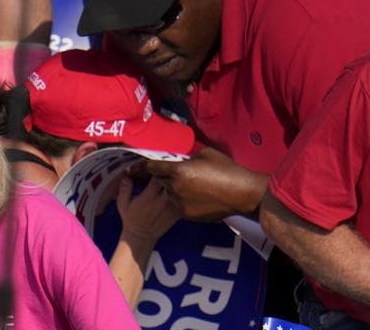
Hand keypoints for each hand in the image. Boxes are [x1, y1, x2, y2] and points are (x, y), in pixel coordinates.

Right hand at [117, 176, 180, 246]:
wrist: (141, 237)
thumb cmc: (131, 219)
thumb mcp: (123, 203)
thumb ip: (125, 189)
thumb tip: (126, 176)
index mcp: (148, 196)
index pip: (158, 177)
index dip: (158, 170)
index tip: (156, 169)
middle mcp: (161, 201)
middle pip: (171, 181)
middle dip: (169, 175)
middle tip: (167, 172)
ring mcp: (170, 208)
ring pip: (179, 190)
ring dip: (177, 184)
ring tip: (175, 180)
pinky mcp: (176, 214)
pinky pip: (184, 200)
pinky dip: (183, 195)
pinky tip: (179, 192)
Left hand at [144, 146, 266, 220]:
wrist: (240, 194)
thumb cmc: (226, 169)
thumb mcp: (206, 154)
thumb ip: (189, 156)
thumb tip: (182, 157)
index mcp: (178, 171)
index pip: (152, 167)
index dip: (139, 167)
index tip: (129, 168)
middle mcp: (175, 188)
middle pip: (159, 181)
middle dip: (159, 178)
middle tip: (162, 174)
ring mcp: (180, 203)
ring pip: (168, 194)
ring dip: (172, 189)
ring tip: (185, 186)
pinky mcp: (186, 215)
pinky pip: (178, 205)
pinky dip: (182, 200)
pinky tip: (195, 196)